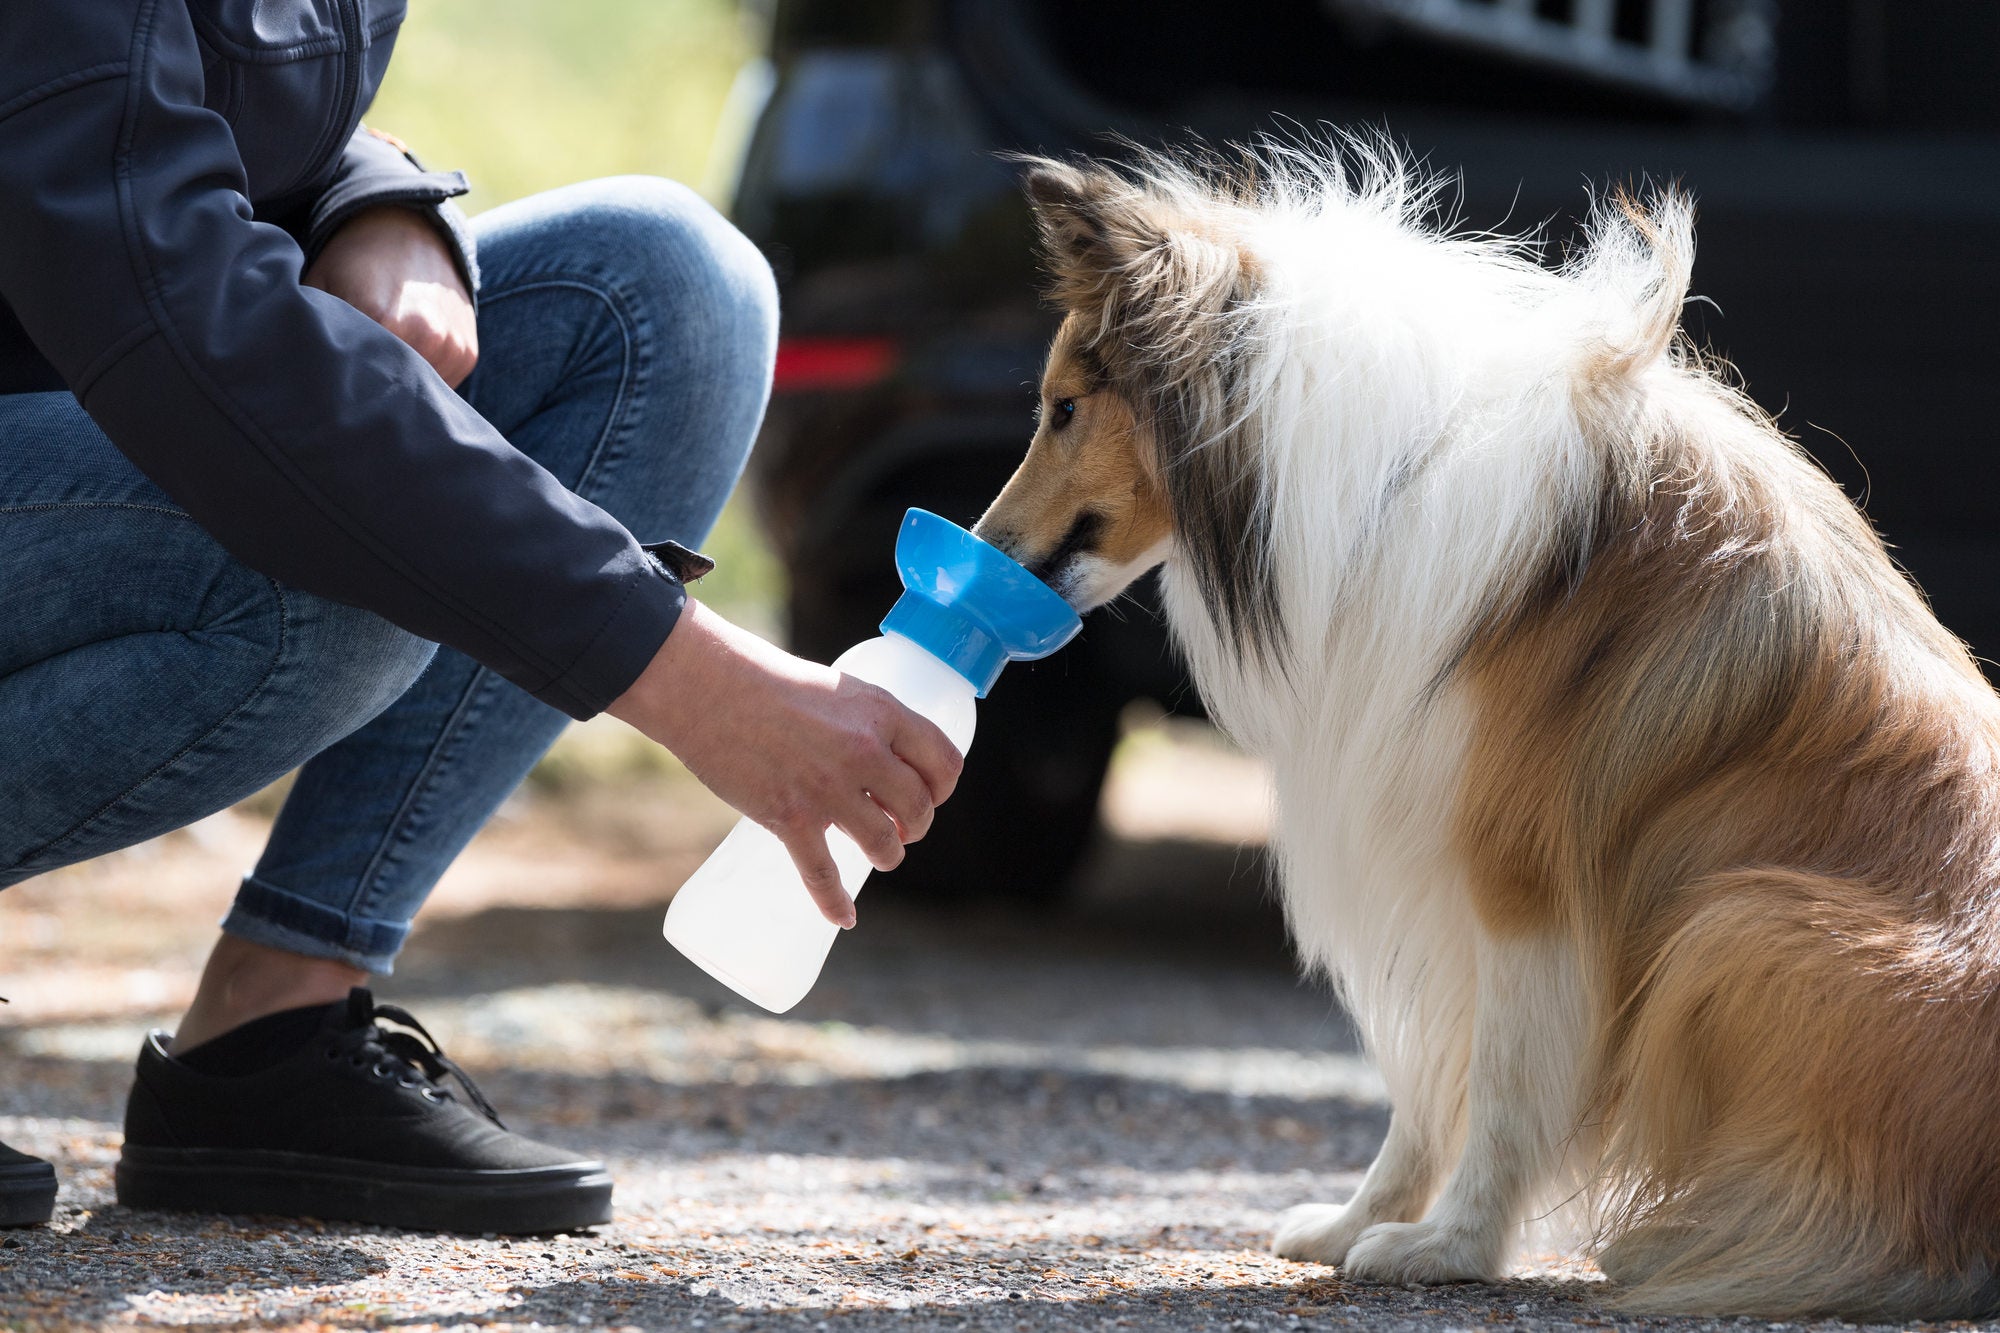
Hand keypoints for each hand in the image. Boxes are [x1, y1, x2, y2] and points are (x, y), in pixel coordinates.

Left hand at [304, 206, 478, 386]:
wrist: (407, 228)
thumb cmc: (354, 261)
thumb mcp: (319, 285)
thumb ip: (310, 329)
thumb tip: (303, 376)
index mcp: (384, 319)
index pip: (361, 381)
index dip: (344, 386)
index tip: (334, 380)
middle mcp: (426, 335)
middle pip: (392, 393)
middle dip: (372, 392)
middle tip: (355, 377)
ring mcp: (452, 346)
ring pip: (420, 393)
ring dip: (401, 387)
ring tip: (383, 364)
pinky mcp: (467, 354)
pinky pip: (443, 386)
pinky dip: (424, 381)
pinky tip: (408, 356)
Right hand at [608, 601, 963, 927]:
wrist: (707, 686)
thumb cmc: (767, 681)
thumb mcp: (835, 689)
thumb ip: (861, 723)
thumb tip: (876, 757)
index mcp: (882, 713)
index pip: (943, 763)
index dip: (941, 788)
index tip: (928, 795)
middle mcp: (864, 752)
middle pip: (918, 809)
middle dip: (914, 826)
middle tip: (899, 827)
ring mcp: (828, 789)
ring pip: (883, 845)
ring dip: (887, 856)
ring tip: (879, 854)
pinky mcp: (790, 817)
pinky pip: (822, 874)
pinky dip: (835, 903)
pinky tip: (844, 918)